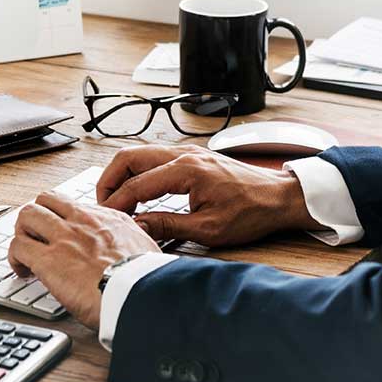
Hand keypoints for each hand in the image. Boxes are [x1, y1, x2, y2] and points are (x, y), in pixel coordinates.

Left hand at [7, 192, 160, 329]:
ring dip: (22, 234)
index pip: (72, 204)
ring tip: (25, 253)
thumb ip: (132, 241)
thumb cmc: (145, 279)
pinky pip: (18, 246)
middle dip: (36, 217)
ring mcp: (63, 237)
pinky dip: (14, 258)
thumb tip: (131, 247)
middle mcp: (82, 221)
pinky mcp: (48, 260)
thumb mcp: (145, 247)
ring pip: (27, 216)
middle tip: (36, 237)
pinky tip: (22, 271)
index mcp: (107, 218)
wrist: (140, 293)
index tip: (60, 232)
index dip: (60, 217)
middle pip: (45, 200)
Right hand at [97, 144, 320, 246]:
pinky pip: (154, 158)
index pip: (136, 184)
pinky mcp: (192, 157)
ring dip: (123, 175)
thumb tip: (137, 227)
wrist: (278, 198)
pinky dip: (138, 172)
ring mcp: (187, 152)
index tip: (106, 219)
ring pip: (139, 154)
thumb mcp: (208, 229)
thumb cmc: (250, 212)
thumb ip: (168, 226)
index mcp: (186, 170)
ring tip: (116, 201)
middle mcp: (183, 154)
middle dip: (109, 180)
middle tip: (103, 206)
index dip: (116, 203)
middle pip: (129, 157)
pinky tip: (138, 192)